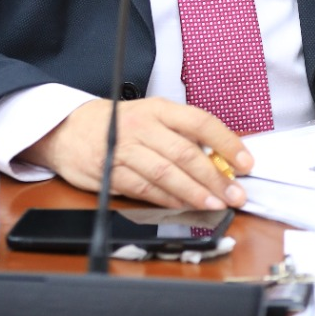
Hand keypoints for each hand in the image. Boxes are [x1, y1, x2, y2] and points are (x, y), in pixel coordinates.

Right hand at [27, 97, 253, 211]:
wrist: (69, 129)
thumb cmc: (119, 124)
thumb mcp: (151, 116)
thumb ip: (181, 134)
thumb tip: (220, 158)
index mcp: (159, 109)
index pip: (200, 122)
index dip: (226, 142)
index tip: (245, 162)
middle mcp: (143, 126)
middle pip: (185, 153)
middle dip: (214, 177)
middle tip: (235, 194)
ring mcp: (126, 149)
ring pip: (166, 173)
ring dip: (194, 192)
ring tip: (215, 204)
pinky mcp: (111, 172)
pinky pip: (144, 189)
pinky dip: (167, 200)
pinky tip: (184, 206)